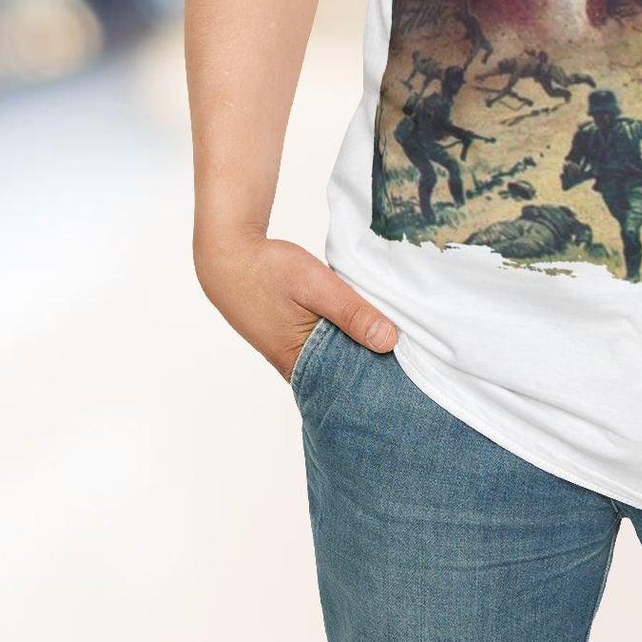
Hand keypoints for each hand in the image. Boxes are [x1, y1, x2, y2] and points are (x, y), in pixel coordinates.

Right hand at [195, 233, 397, 380]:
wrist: (227, 256)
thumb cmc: (268, 270)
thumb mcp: (316, 284)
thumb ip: (351, 312)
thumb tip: (389, 341)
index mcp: (301, 363)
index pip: (349, 385)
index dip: (379, 380)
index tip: (412, 373)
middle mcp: (296, 366)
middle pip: (345, 375)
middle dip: (374, 366)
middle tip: (414, 356)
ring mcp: (292, 354)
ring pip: (336, 358)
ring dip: (360, 349)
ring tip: (398, 341)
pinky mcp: (291, 338)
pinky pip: (325, 345)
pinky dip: (344, 336)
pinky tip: (366, 325)